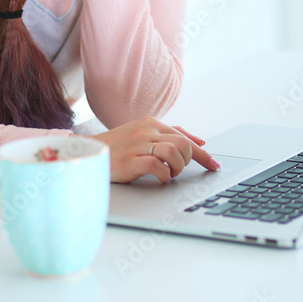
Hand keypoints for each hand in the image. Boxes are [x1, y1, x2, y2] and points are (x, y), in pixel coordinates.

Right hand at [88, 116, 219, 183]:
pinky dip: (164, 175)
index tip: (215, 166)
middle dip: (188, 162)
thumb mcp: (144, 135)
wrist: (87, 152)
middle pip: (184, 145)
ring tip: (168, 173)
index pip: (185, 138)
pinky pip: (158, 167)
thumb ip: (171, 135)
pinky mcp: (130, 160)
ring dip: (177, 168)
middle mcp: (146, 131)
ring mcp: (137, 144)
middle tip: (178, 170)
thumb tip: (199, 141)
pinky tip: (159, 178)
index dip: (203, 155)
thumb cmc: (118, 147)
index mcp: (152, 123)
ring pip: (174, 153)